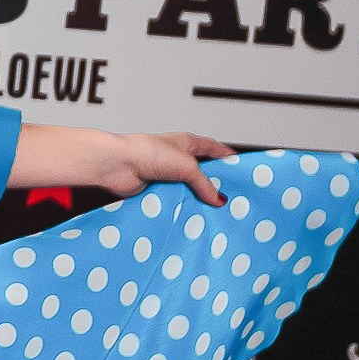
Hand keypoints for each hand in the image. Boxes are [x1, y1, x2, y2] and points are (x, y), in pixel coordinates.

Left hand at [96, 131, 236, 206]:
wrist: (118, 165)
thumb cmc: (148, 152)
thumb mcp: (187, 166)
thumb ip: (204, 183)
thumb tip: (218, 198)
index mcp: (186, 143)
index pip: (212, 148)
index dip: (226, 156)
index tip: (240, 168)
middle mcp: (176, 158)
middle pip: (200, 172)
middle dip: (213, 185)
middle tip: (229, 198)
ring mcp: (165, 174)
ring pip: (187, 189)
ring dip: (195, 199)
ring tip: (212, 212)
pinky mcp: (155, 190)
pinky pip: (173, 201)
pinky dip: (180, 207)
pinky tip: (189, 216)